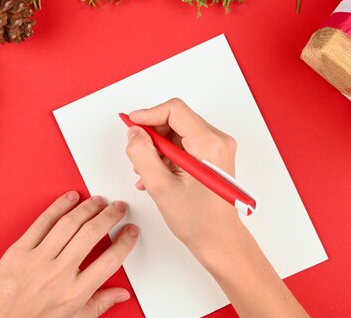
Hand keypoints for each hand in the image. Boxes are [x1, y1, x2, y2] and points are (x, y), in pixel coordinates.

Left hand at [0, 192, 138, 317]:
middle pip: (91, 235)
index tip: (131, 231)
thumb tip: (120, 294)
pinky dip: (58, 207)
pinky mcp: (20, 249)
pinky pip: (42, 222)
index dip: (125, 242)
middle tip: (118, 208)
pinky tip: (70, 198)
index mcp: (74, 293)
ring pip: (68, 224)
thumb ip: (98, 304)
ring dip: (87, 208)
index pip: (110, 261)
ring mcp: (37, 259)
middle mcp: (58, 274)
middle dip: (109, 216)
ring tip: (98, 201)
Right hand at [125, 98, 308, 317]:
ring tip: (146, 172)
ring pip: (178, 132)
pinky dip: (167, 155)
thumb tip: (134, 133)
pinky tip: (156, 175)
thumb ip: (142, 155)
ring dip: (157, 147)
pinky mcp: (213, 156)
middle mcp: (218, 141)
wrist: (219, 241)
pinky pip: (184, 144)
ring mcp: (217, 148)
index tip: (131, 123)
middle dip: (152, 135)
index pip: (174, 110)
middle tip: (136, 153)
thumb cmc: (200, 221)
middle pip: (176, 119)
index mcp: (209, 144)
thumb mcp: (161, 187)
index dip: (148, 114)